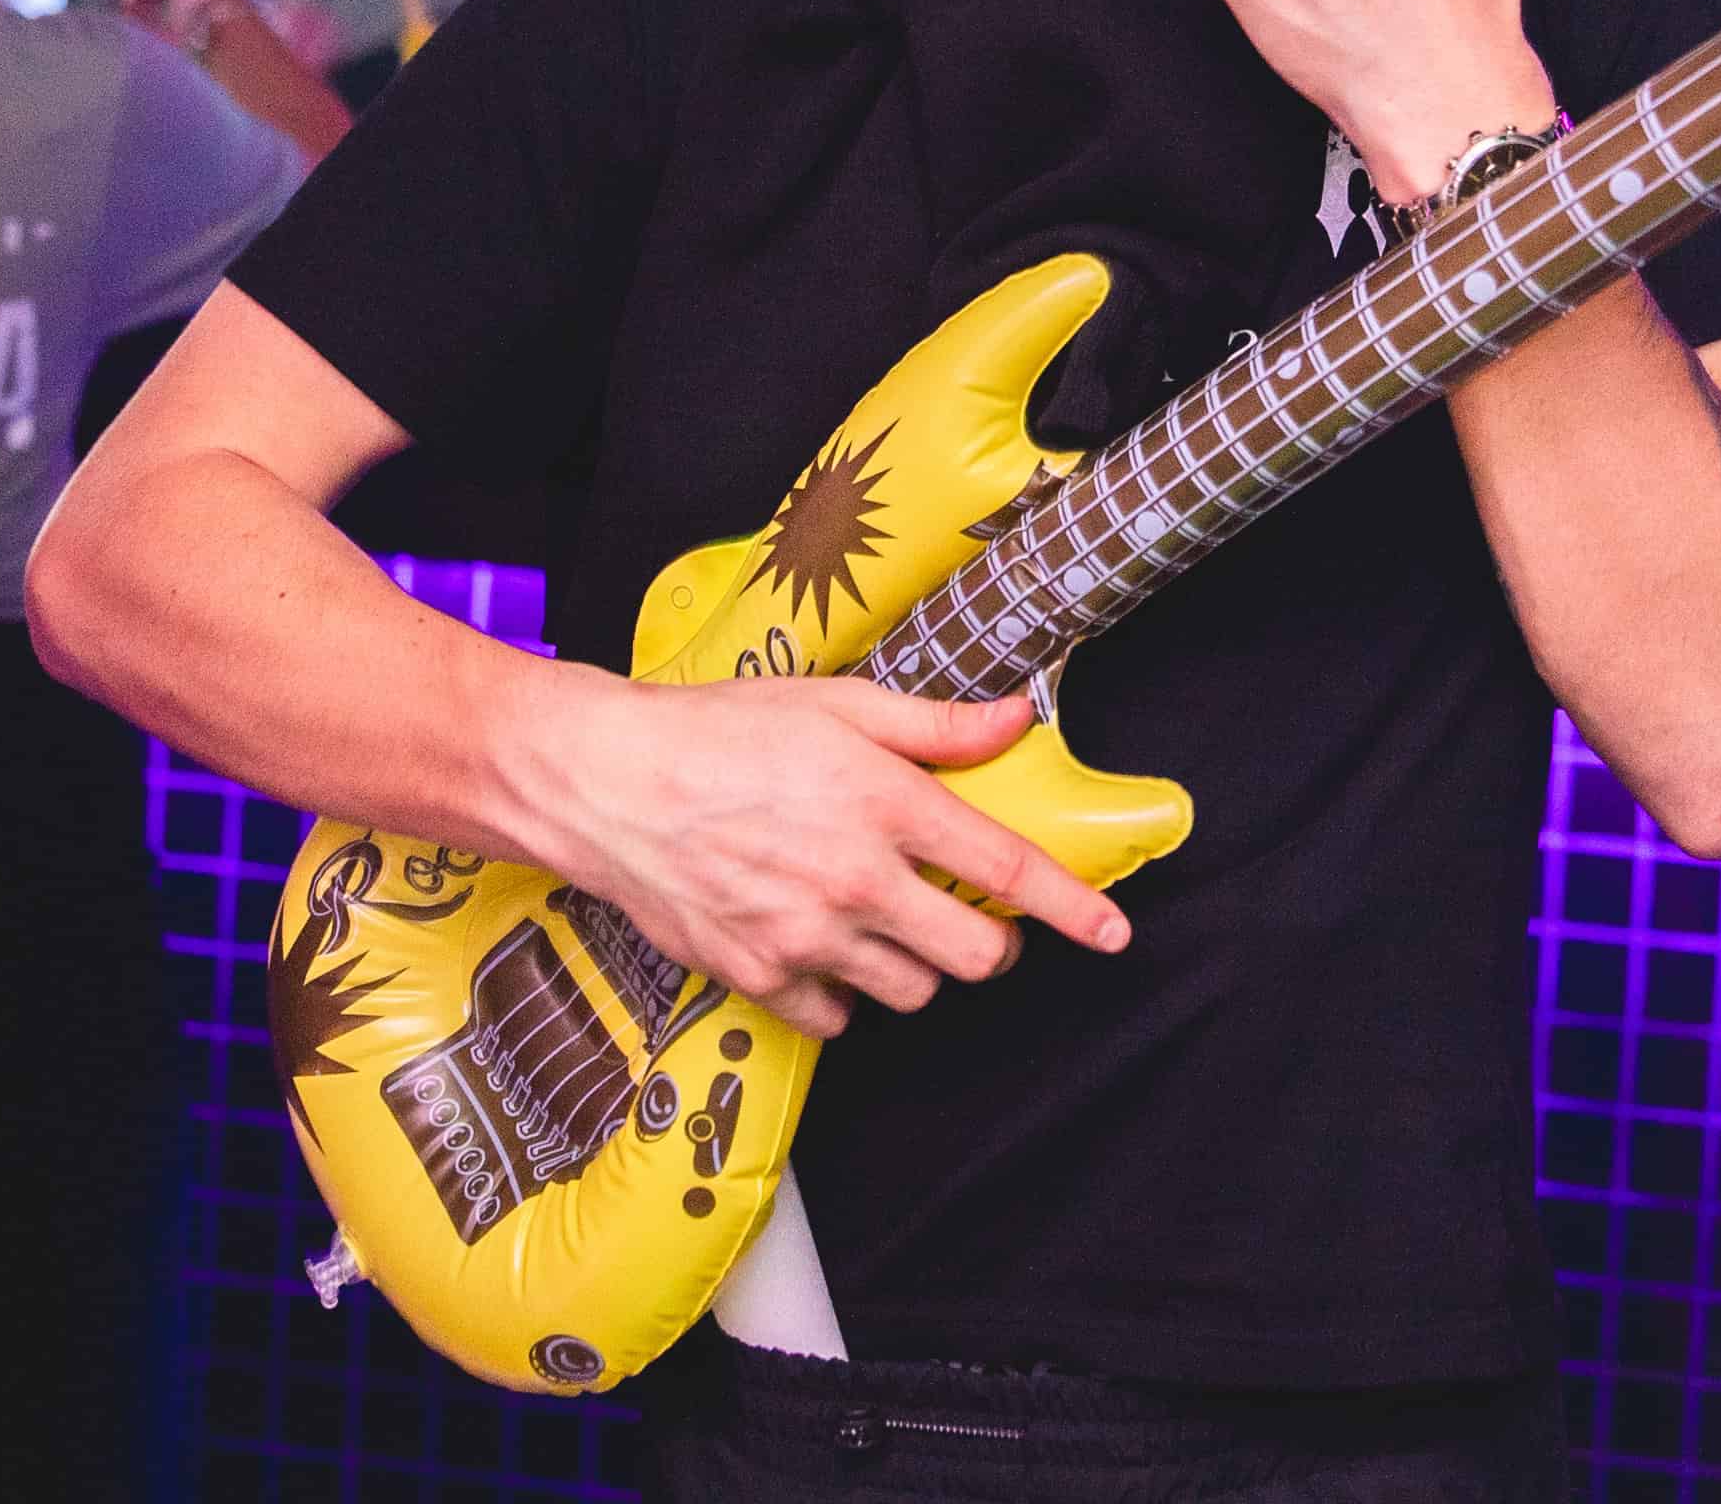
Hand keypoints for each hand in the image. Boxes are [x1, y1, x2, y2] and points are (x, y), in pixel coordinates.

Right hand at [532, 674, 1131, 1040]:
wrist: (606, 781)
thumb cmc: (720, 730)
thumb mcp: (839, 704)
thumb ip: (936, 726)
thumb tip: (1016, 720)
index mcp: (886, 805)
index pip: (1008, 869)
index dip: (1074, 907)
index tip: (1114, 932)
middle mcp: (856, 880)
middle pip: (976, 956)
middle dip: (991, 942)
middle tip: (966, 913)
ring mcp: (805, 937)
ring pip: (913, 991)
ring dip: (917, 964)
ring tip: (880, 917)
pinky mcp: (758, 977)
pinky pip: (837, 1016)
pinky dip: (843, 992)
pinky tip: (820, 942)